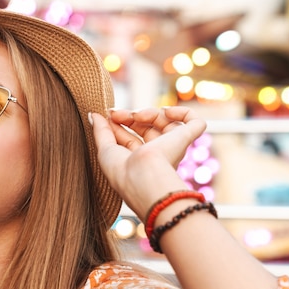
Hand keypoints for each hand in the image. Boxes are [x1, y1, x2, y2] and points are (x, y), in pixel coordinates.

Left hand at [90, 107, 205, 218]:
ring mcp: (172, 147)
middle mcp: (157, 154)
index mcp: (139, 160)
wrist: (143, 177)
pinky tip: (167, 111)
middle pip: (147, 127)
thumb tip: (93, 114)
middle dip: (131, 116)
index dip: (120, 122)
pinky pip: (194, 122)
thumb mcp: (105, 149)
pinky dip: (182, 112)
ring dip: (149, 112)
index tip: (108, 114)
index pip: (131, 135)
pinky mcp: (185, 140)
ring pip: (166, 122)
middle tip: (117, 113)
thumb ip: (100, 131)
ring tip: (138, 115)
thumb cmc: (122, 171)